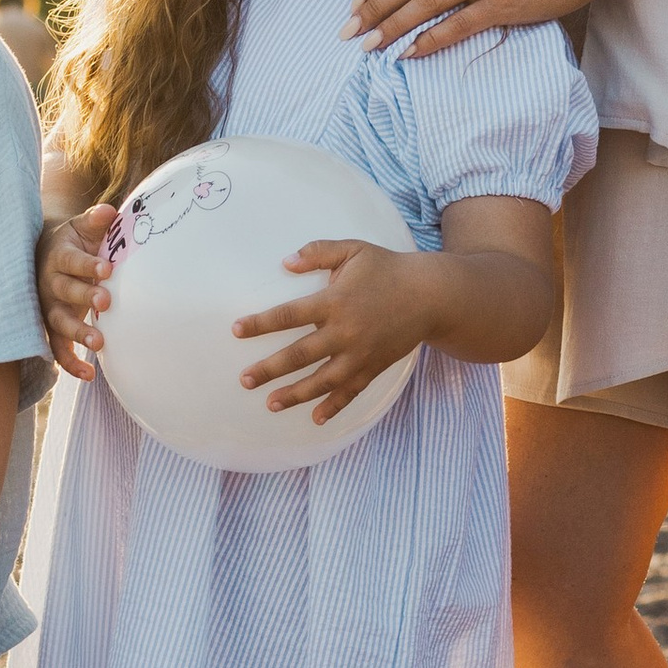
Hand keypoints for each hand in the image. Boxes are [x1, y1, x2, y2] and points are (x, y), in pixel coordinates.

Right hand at [38, 208, 115, 379]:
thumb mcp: (81, 226)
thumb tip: (108, 212)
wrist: (44, 254)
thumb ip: (95, 220)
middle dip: (84, 296)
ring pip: (58, 322)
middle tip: (106, 301)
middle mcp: (49, 284)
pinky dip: (70, 362)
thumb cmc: (73, 241)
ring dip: (77, 333)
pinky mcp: (51, 327)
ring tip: (99, 343)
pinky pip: (57, 348)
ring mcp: (48, 308)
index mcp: (58, 257)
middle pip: (64, 291)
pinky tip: (89, 375)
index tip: (108, 268)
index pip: (72, 261)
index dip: (88, 265)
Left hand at [232, 238, 441, 421]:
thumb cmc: (387, 268)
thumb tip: (285, 262)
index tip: (236, 331)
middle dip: (269, 369)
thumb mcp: (353, 250)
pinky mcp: (374, 366)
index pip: (288, 315)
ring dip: (295, 394)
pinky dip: (334, 406)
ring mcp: (360, 353)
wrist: (431, 295)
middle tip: (245, 380)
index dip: (260, 324)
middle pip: (299, 355)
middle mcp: (345, 331)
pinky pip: (351, 391)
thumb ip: (318, 252)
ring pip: (322, 381)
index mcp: (334, 301)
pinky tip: (316, 417)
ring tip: (271, 403)